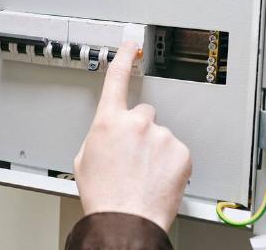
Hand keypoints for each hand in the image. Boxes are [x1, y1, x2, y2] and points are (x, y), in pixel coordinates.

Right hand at [73, 41, 191, 232]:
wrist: (126, 221)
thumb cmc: (104, 197)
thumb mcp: (84, 160)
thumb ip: (99, 136)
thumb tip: (109, 134)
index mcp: (108, 122)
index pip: (116, 79)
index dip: (123, 57)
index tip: (131, 45)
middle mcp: (136, 123)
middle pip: (142, 113)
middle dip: (139, 130)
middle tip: (132, 156)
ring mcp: (161, 136)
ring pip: (160, 135)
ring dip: (155, 150)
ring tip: (144, 174)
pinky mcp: (181, 151)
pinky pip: (176, 150)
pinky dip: (170, 162)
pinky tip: (158, 178)